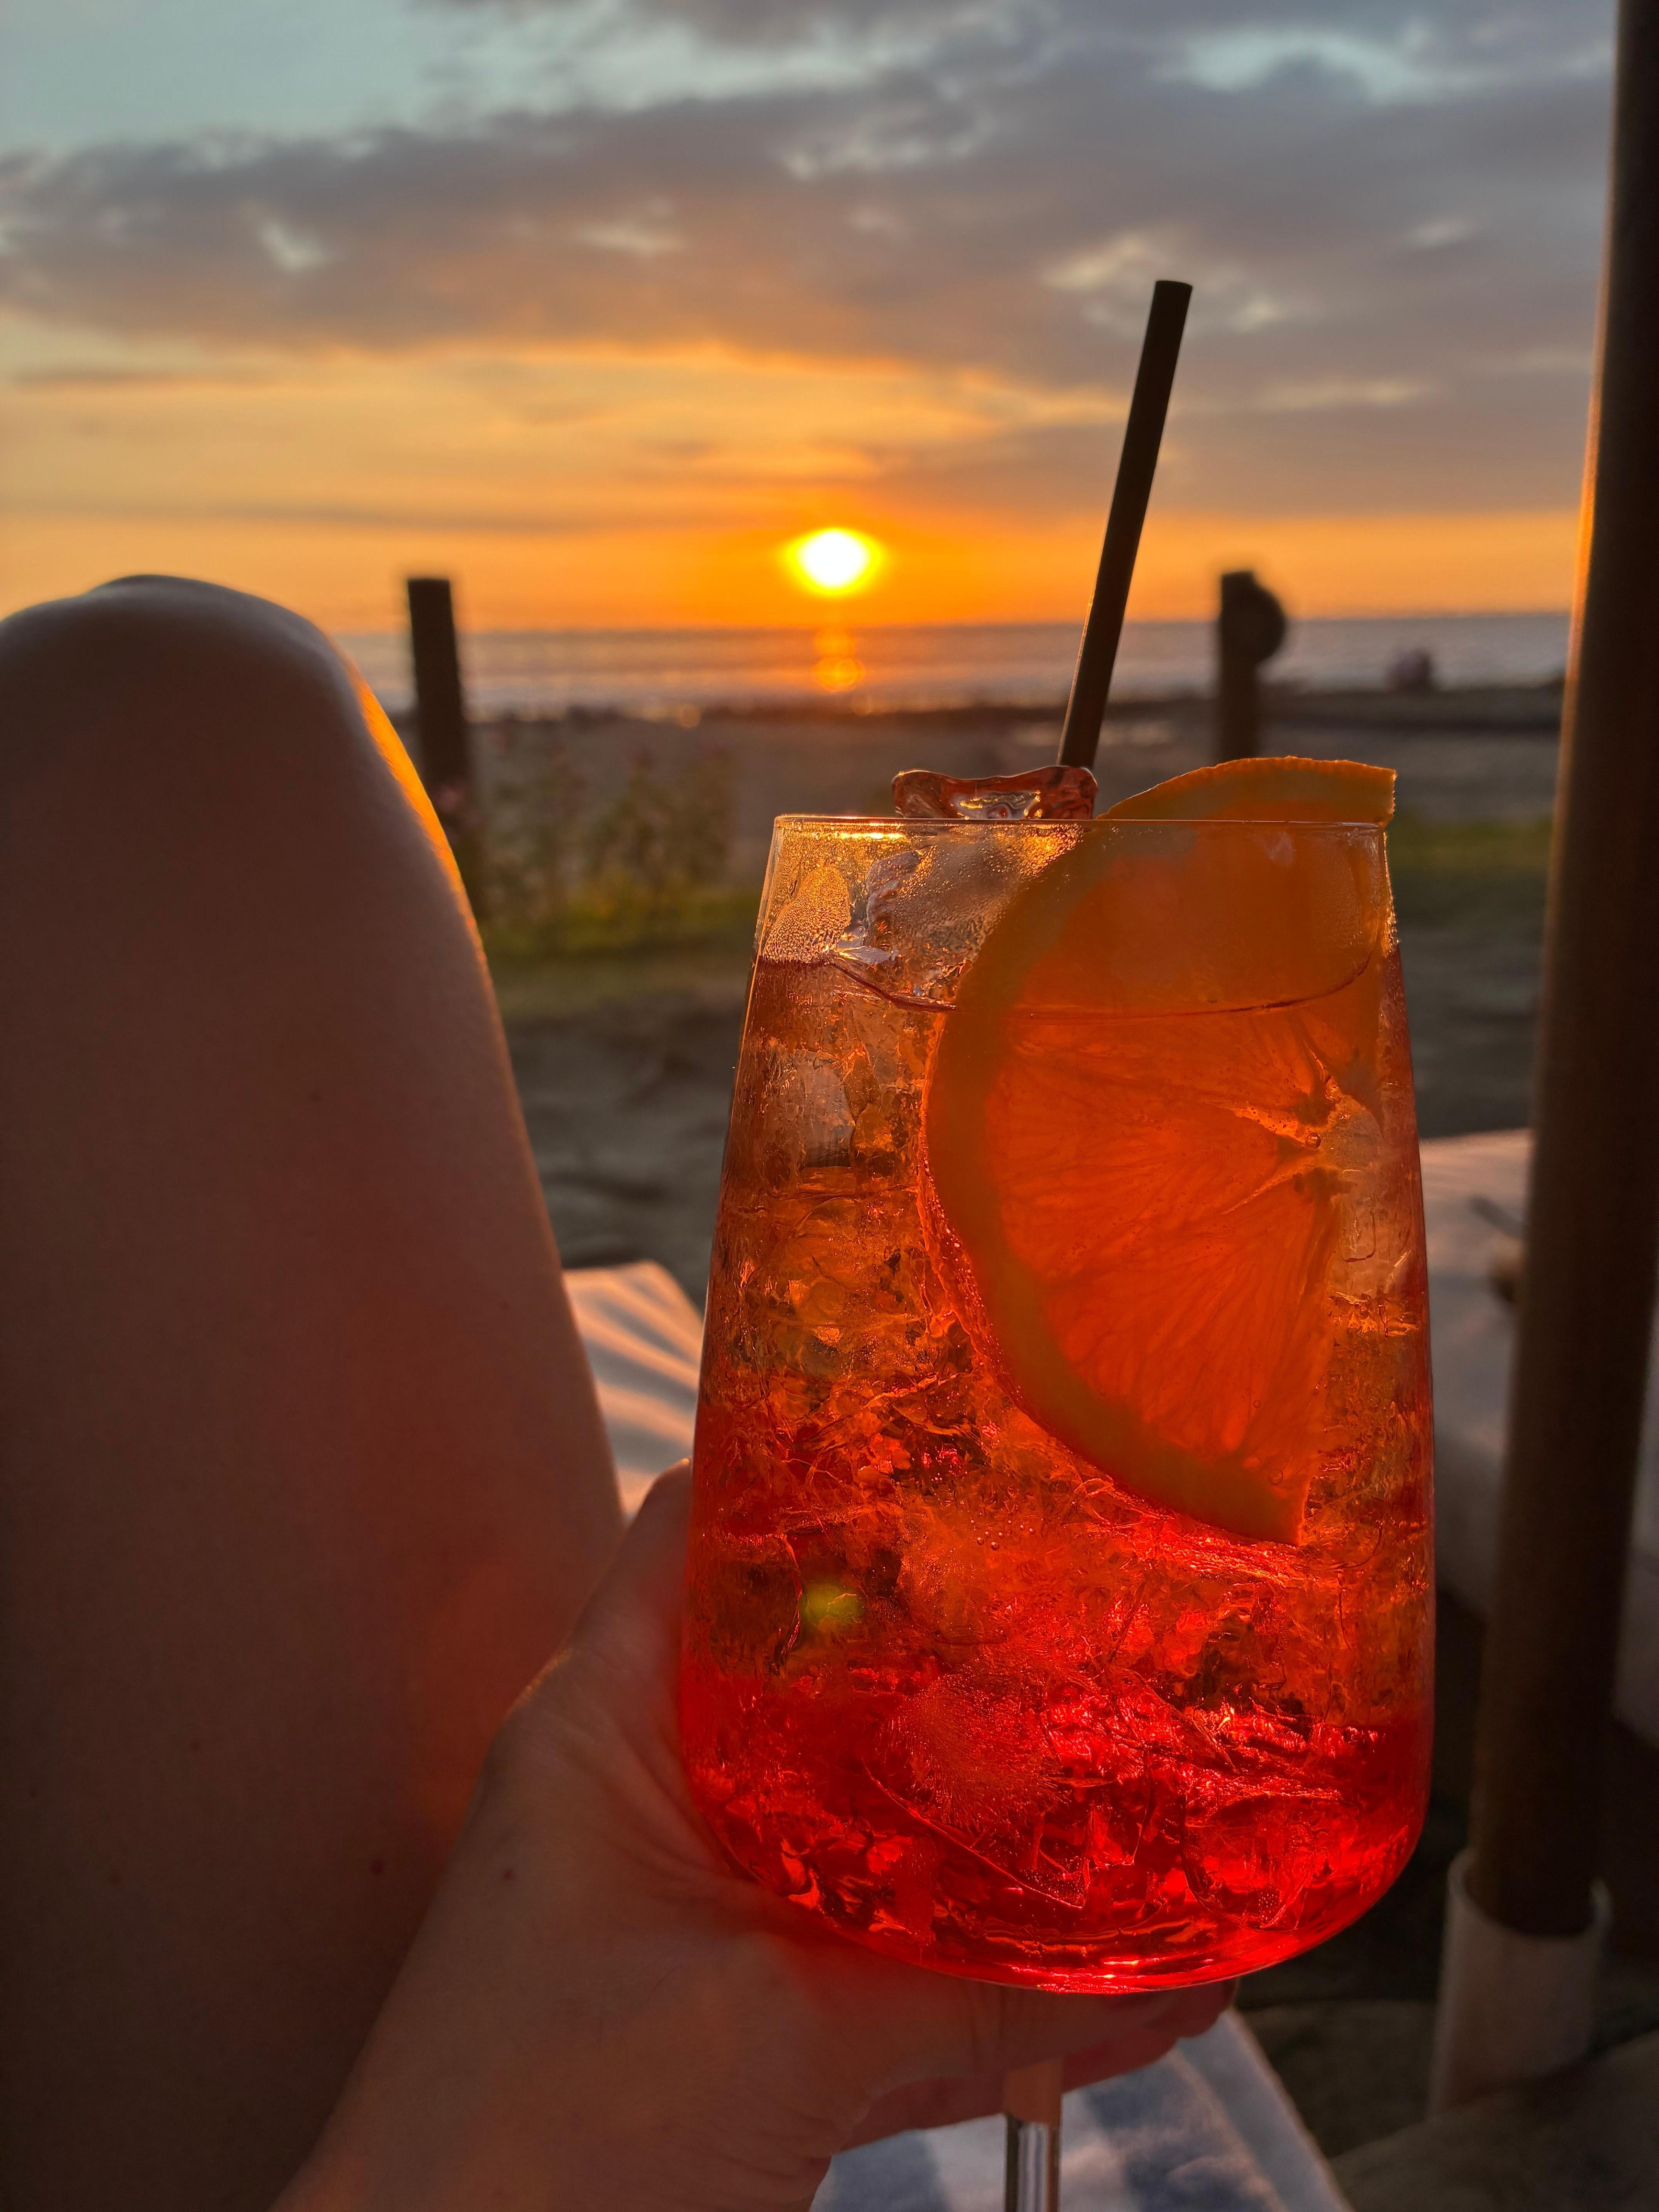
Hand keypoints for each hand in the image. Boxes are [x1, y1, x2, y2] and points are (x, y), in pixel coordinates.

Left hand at [281, 1469, 1233, 2210]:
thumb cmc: (523, 2159)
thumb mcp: (765, 2031)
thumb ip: (960, 1980)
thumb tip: (1154, 1963)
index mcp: (606, 1729)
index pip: (707, 1529)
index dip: (820, 1468)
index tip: (962, 1452)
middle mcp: (651, 1796)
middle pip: (821, 1680)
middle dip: (959, 1675)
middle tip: (1098, 1636)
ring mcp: (698, 1912)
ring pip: (872, 1833)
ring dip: (998, 1847)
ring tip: (1146, 1817)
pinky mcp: (739, 2024)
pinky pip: (886, 1976)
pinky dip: (991, 1989)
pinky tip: (1118, 1998)